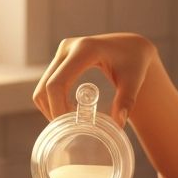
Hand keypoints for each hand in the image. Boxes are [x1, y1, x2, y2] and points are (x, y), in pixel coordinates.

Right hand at [33, 33, 158, 127]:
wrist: (132, 47)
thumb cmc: (135, 63)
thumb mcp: (133, 82)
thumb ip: (126, 101)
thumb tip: (117, 124)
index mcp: (84, 49)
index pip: (57, 83)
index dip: (57, 108)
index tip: (70, 127)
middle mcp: (68, 47)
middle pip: (45, 87)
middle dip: (53, 111)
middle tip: (70, 130)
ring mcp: (62, 52)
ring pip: (42, 87)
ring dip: (50, 108)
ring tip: (71, 122)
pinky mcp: (61, 58)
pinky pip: (47, 84)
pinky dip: (52, 101)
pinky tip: (69, 112)